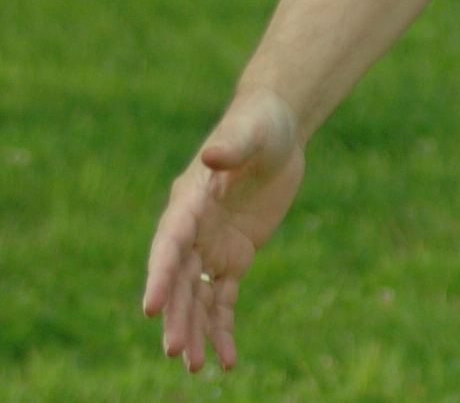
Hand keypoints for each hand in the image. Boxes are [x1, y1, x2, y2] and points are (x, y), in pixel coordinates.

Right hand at [142, 90, 305, 371]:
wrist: (275, 133)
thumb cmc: (259, 125)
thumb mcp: (251, 131)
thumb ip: (232, 144)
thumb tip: (213, 154)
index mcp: (188, 203)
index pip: (168, 244)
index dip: (158, 275)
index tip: (149, 307)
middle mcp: (191, 231)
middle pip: (177, 280)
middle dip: (174, 315)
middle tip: (173, 351)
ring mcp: (210, 247)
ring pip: (194, 298)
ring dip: (193, 331)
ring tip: (193, 367)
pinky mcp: (233, 257)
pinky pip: (222, 298)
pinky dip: (221, 328)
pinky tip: (227, 360)